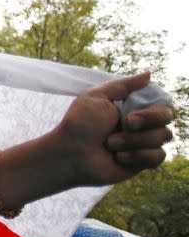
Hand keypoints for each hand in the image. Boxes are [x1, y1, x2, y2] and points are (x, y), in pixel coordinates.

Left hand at [56, 72, 173, 186]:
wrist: (69, 154)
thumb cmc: (79, 124)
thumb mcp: (97, 96)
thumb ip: (123, 85)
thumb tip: (148, 74)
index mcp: (132, 107)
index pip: (162, 104)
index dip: (153, 111)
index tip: (129, 116)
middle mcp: (140, 125)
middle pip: (167, 119)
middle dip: (146, 122)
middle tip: (124, 124)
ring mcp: (141, 144)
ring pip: (162, 137)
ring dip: (133, 140)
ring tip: (109, 144)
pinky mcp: (140, 162)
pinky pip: (157, 156)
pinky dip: (137, 156)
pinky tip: (118, 157)